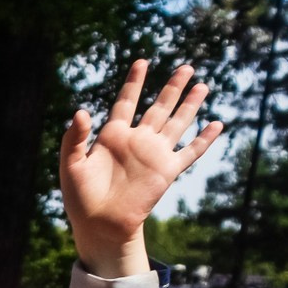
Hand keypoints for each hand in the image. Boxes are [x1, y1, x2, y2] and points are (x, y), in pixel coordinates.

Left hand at [59, 61, 221, 278]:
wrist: (99, 225)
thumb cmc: (80, 198)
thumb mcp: (71, 165)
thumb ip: (74, 138)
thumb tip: (81, 111)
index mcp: (113, 136)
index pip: (125, 102)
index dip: (134, 82)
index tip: (142, 62)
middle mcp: (137, 141)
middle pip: (158, 107)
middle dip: (172, 87)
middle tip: (186, 67)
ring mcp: (154, 155)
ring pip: (176, 123)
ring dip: (190, 105)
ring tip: (202, 85)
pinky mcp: (166, 171)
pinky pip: (190, 152)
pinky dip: (203, 139)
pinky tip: (216, 125)